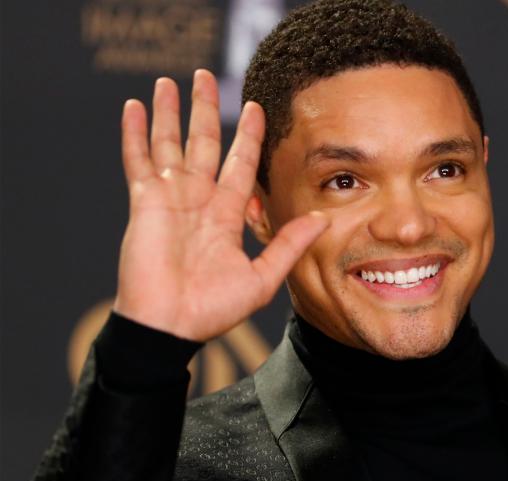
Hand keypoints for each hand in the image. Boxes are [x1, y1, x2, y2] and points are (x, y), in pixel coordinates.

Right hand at [113, 70, 328, 340]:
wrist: (170, 327)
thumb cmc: (212, 310)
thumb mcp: (262, 277)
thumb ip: (289, 245)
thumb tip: (322, 220)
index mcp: (225, 215)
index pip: (240, 165)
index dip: (248, 136)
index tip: (256, 108)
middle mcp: (198, 201)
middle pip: (205, 144)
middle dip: (205, 110)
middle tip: (206, 77)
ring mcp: (169, 199)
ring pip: (170, 144)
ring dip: (170, 113)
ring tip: (172, 81)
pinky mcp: (144, 203)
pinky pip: (138, 161)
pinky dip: (135, 134)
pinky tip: (135, 106)